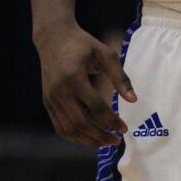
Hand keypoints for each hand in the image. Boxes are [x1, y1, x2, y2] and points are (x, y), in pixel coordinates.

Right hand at [35, 22, 136, 146]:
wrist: (53, 38)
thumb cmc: (83, 44)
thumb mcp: (105, 54)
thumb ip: (120, 77)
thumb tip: (133, 100)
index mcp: (75, 78)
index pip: (95, 108)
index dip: (111, 121)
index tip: (124, 128)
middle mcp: (60, 91)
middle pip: (81, 123)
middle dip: (100, 135)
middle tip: (117, 140)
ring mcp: (51, 98)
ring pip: (69, 128)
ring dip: (88, 140)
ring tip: (105, 142)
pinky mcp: (47, 102)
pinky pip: (59, 126)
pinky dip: (74, 136)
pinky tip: (88, 138)